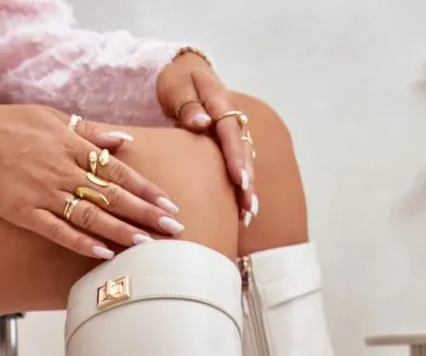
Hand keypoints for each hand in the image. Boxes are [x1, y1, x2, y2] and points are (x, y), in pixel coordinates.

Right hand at [0, 104, 183, 258]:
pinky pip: (58, 230)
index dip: (146, 189)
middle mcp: (63, 170)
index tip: (169, 204)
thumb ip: (91, 132)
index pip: (119, 172)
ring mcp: (44, 192)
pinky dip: (81, 241)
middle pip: (113, 195)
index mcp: (73, 146)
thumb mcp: (53, 117)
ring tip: (146, 244)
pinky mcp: (24, 211)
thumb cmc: (9, 124)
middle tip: (173, 229)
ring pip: (90, 214)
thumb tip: (125, 141)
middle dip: (146, 213)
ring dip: (120, 230)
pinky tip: (103, 252)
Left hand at [157, 53, 255, 223]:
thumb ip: (188, 104)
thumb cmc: (178, 80)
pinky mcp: (230, 143)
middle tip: (247, 206)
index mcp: (220, 102)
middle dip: (247, 181)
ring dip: (247, 188)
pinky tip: (242, 209)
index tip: (239, 180)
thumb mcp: (177, 86)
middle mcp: (232, 119)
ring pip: (245, 161)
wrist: (186, 71)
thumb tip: (202, 121)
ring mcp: (234, 132)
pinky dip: (242, 186)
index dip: (235, 157)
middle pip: (244, 152)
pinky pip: (239, 164)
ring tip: (247, 215)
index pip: (230, 132)